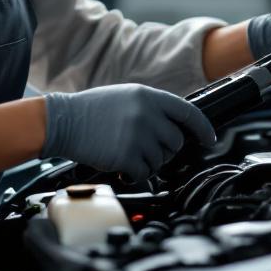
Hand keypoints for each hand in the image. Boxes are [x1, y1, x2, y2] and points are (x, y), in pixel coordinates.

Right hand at [41, 84, 215, 181]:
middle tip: (143, 148)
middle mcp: (147, 114)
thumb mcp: (125, 96)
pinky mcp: (127, 156)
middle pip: (176, 141)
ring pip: (161, 160)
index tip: (209, 140)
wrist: (62, 121)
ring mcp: (138, 135)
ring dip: (147, 162)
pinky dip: (135, 174)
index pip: (188, 112)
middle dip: (164, 149)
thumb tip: (175, 126)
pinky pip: (145, 173)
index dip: (202, 128)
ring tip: (125, 152)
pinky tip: (120, 165)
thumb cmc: (90, 110)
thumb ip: (151, 107)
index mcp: (148, 96)